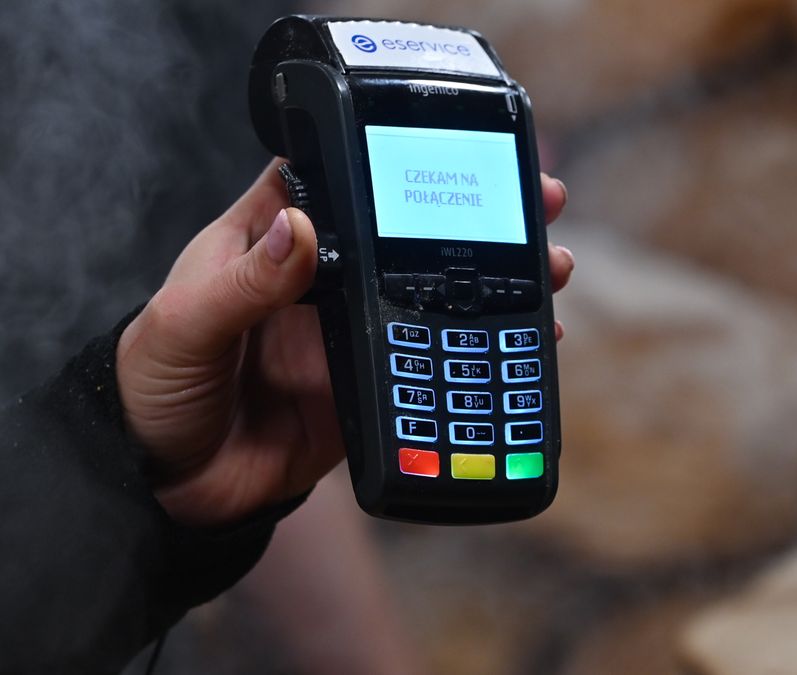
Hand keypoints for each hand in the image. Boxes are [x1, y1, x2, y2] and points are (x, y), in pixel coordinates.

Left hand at [117, 162, 572, 526]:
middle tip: (531, 200)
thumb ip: (243, 282)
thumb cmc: (154, 388)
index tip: (445, 150)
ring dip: (492, 280)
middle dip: (471, 217)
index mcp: (268, 246)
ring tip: (548, 264)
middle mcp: (318, 284)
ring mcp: (348, 335)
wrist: (169, 486)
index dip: (384, 163)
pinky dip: (480, 352)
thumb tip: (299, 226)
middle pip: (405, 237)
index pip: (330, 184)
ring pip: (433, 296)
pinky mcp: (368, 388)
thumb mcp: (185, 324)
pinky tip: (525, 340)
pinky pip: (434, 365)